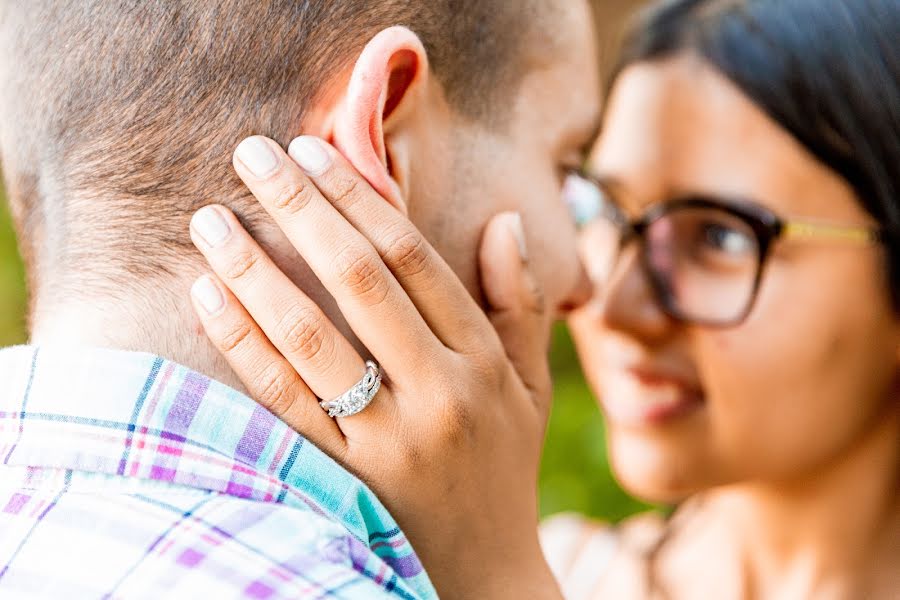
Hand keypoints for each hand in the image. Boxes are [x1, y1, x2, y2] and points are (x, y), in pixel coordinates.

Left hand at [188, 135, 560, 598]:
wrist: (486, 580)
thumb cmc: (504, 471)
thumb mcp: (529, 388)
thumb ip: (519, 304)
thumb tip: (503, 222)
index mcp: (481, 360)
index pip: (414, 260)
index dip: (361, 198)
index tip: (316, 151)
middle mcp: (439, 392)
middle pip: (359, 280)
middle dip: (302, 208)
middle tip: (253, 154)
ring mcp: (389, 440)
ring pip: (310, 337)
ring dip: (255, 269)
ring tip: (211, 219)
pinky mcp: (344, 480)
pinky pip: (283, 402)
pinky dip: (243, 345)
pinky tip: (208, 296)